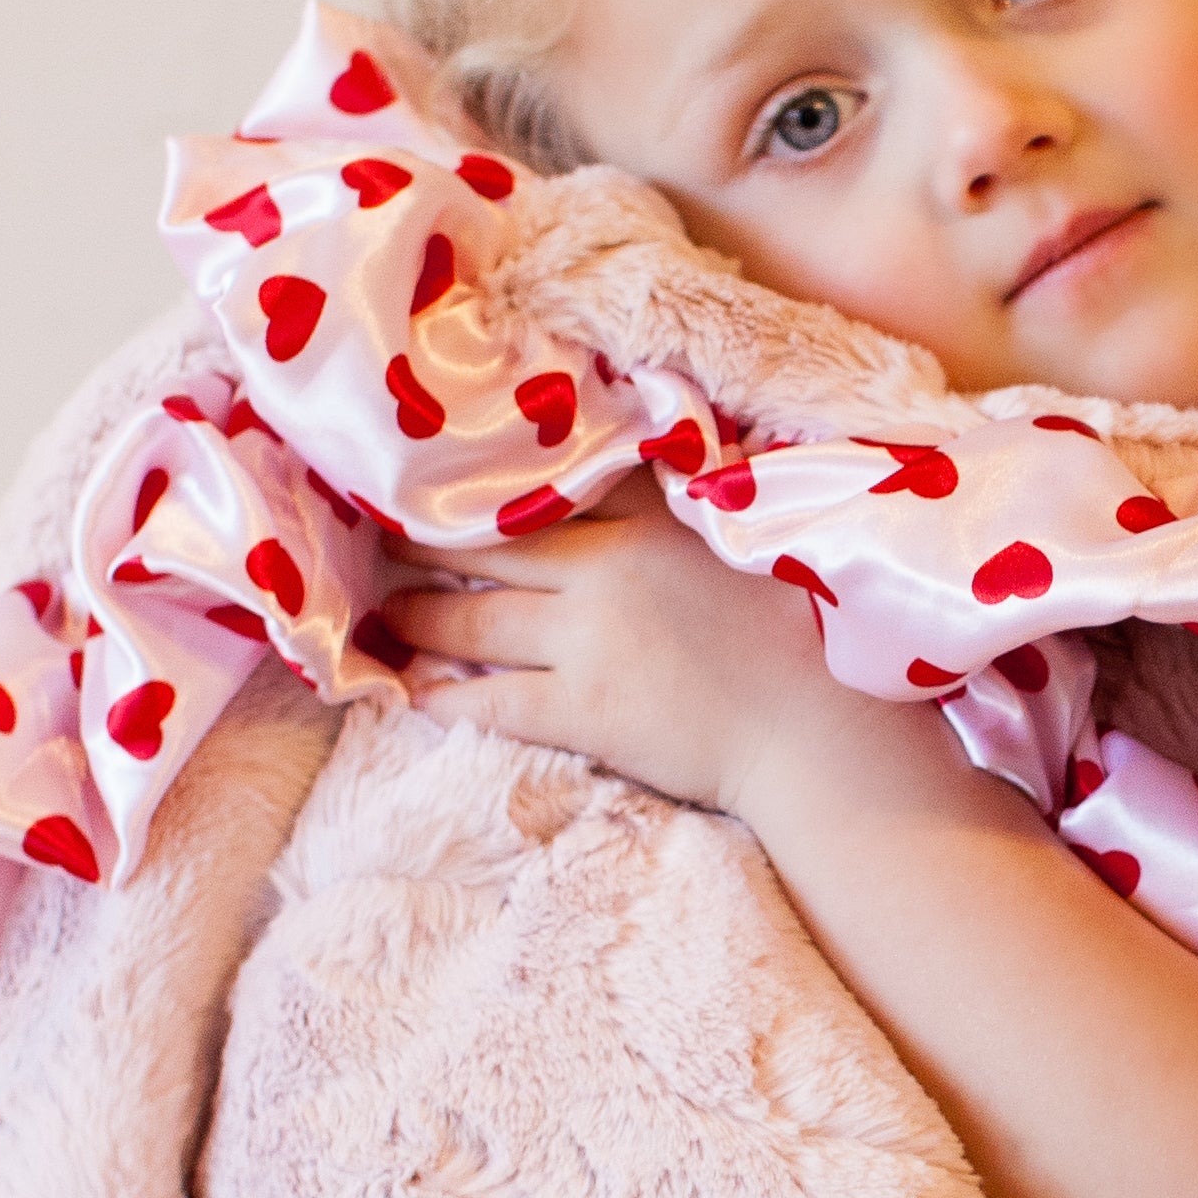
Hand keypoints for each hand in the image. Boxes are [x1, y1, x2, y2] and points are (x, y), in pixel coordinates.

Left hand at [377, 484, 869, 818]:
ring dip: (417, 616)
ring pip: (472, 620)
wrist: (823, 732)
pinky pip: (489, 700)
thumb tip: (620, 468)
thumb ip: (681, 500)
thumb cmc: (802, 634)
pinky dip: (441, 696)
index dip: (485, 474)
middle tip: (375, 534)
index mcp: (655, 513)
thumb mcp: (746, 536)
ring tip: (384, 613)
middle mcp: (611, 565)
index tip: (433, 465)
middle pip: (490, 544)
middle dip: (424, 540)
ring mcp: (592, 638)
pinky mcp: (584, 709)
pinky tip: (410, 692)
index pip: (550, 477)